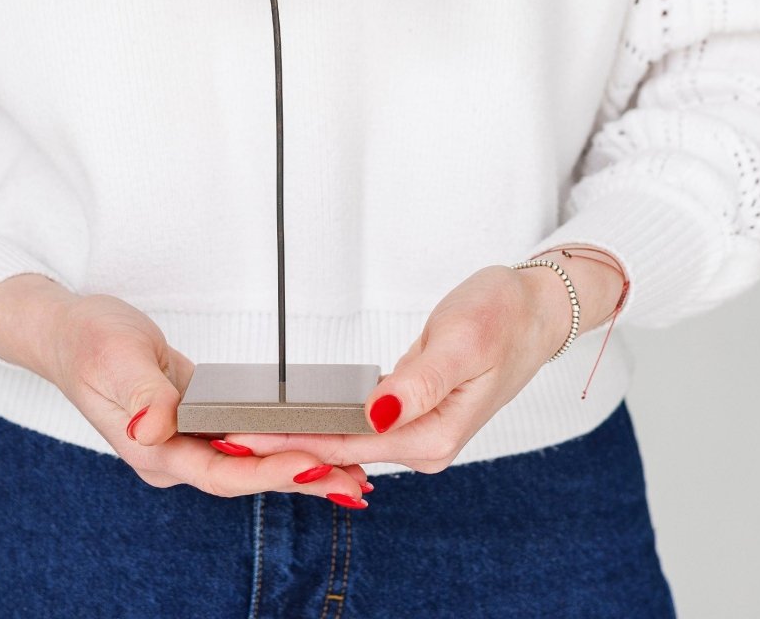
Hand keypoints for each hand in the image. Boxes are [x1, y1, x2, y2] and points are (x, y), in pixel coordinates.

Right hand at [0, 274, 370, 501]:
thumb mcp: (112, 358)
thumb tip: (156, 429)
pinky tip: (308, 439)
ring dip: (297, 464)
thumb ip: (140, 395)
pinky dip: (276, 440)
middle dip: (300, 478)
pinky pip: (242, 437)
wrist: (65, 329)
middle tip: (354, 481)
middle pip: (245, 475)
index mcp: (152, 450)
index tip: (314, 466)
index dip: (269, 472)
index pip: (222, 472)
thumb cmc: (85, 340)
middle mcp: (171, 454)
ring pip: (249, 460)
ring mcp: (182, 439)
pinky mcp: (193, 419)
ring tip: (349, 471)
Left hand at [221, 252, 626, 473]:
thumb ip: (419, 383)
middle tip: (224, 432)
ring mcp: (419, 431)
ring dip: (299, 434)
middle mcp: (425, 443)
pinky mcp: (414, 413)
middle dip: (282, 444)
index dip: (290, 440)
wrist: (536, 308)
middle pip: (340, 450)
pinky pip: (359, 424)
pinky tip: (293, 416)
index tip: (243, 434)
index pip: (346, 446)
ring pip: (346, 439)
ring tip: (244, 426)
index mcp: (435, 435)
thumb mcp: (462, 342)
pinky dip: (324, 420)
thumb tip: (376, 415)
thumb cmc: (504, 317)